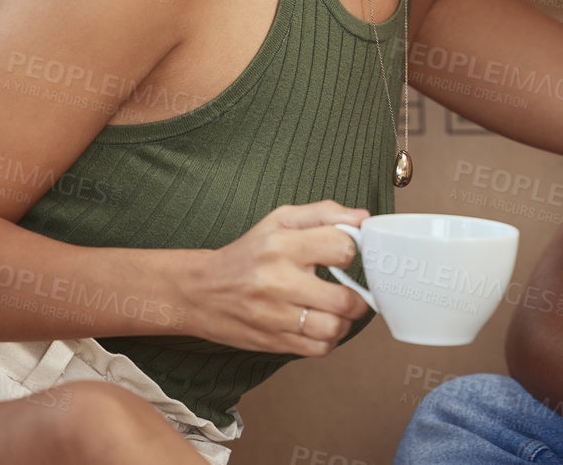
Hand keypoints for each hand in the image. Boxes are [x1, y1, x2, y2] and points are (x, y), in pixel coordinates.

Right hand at [183, 200, 371, 355]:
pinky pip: (319, 349)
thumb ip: (324, 214)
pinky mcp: (273, 341)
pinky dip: (329, 339)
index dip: (353, 251)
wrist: (200, 291)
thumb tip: (363, 218)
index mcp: (282, 245)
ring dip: (345, 321)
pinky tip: (320, 324)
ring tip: (337, 310)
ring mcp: (275, 315)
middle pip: (344, 299)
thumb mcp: (280, 220)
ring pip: (334, 328)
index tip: (345, 255)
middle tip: (352, 291)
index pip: (342, 248)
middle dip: (358, 296)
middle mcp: (278, 281)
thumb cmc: (248, 253)